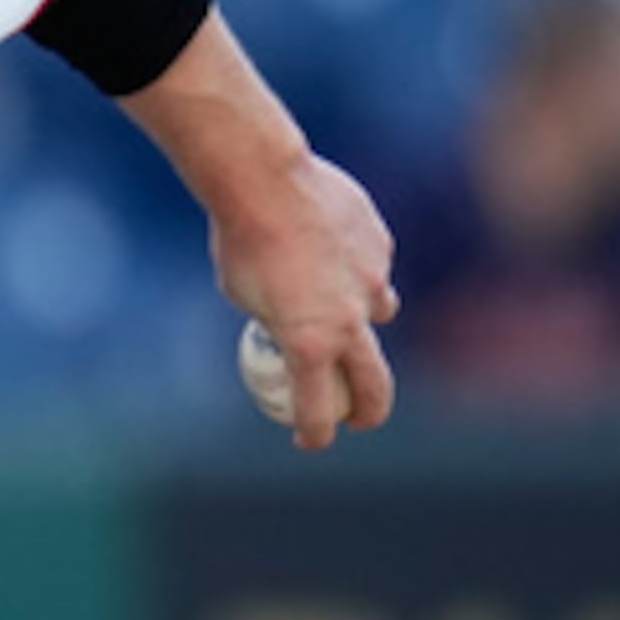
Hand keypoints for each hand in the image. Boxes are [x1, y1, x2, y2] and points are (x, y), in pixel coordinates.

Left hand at [212, 153, 400, 450]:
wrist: (262, 180)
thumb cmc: (239, 240)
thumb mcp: (242, 294)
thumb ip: (276, 317)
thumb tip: (288, 326)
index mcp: (310, 342)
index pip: (318, 408)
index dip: (314, 433)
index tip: (309, 440)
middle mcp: (349, 318)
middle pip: (375, 383)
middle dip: (370, 410)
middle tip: (361, 420)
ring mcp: (373, 280)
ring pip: (380, 313)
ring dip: (363, 320)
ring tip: (338, 306)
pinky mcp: (381, 245)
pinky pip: (373, 266)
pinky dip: (356, 267)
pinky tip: (330, 246)